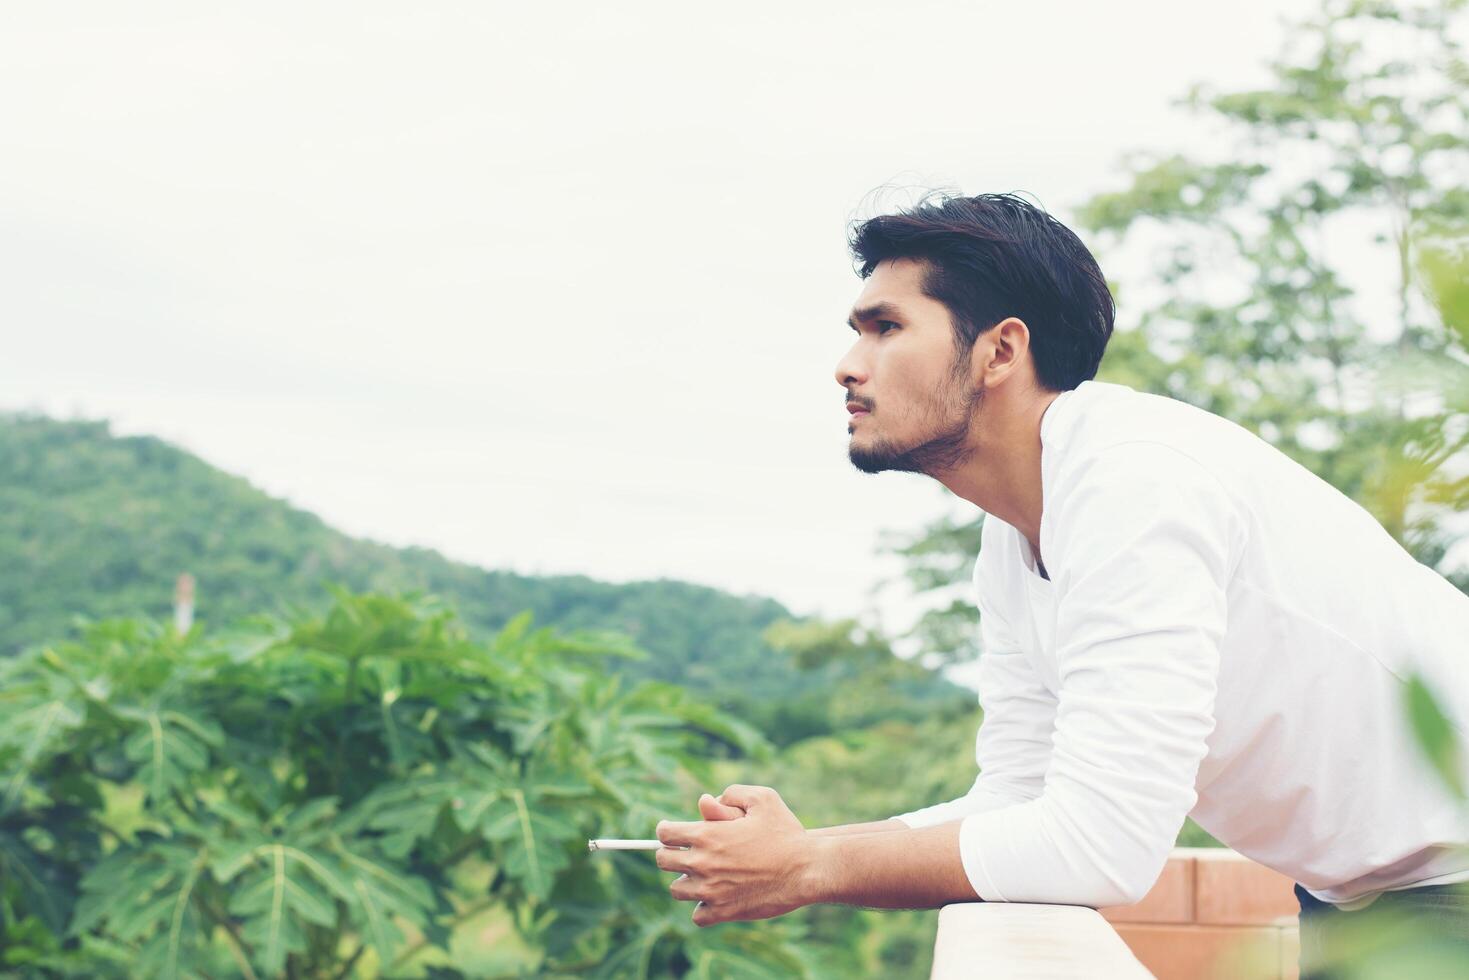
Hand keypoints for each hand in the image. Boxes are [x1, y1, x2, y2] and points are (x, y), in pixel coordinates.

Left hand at [655, 784, 813, 926]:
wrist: (807, 870)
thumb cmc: (786, 833)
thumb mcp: (763, 799)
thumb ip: (732, 794)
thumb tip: (707, 802)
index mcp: (707, 835)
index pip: (664, 833)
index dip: (668, 830)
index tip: (674, 832)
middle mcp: (703, 863)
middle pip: (664, 861)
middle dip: (672, 853)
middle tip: (687, 852)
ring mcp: (711, 891)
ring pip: (677, 889)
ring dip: (686, 880)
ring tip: (704, 874)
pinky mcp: (723, 912)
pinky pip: (697, 915)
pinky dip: (703, 906)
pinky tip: (716, 895)